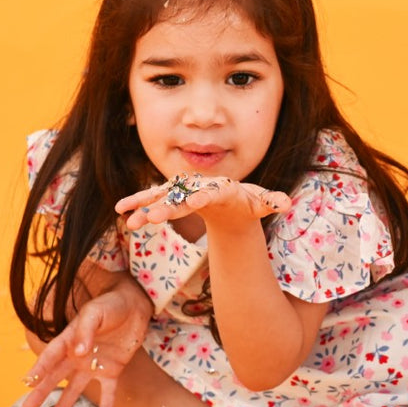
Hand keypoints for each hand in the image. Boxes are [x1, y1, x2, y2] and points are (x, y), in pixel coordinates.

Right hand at [21, 283, 151, 406]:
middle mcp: (78, 356)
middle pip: (56, 376)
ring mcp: (94, 365)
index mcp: (69, 339)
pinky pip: (108, 392)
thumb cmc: (111, 305)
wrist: (135, 305)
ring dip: (64, 406)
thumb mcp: (95, 312)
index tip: (27, 383)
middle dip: (41, 393)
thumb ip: (85, 330)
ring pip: (76, 389)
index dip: (39, 369)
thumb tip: (78, 351)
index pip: (50, 356)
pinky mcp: (112, 371)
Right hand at [115, 175, 292, 230]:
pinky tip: (121, 211)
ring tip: (129, 220)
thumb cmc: (246, 200)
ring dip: (146, 207)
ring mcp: (183, 190)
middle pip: (182, 196)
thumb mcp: (260, 203)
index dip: (202, 197)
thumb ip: (271, 201)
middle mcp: (199, 186)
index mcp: (221, 188)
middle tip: (154, 217)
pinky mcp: (172, 196)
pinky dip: (138, 204)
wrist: (231, 195)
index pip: (211, 193)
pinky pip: (153, 199)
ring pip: (162, 197)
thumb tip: (286, 203)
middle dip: (168, 206)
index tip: (193, 202)